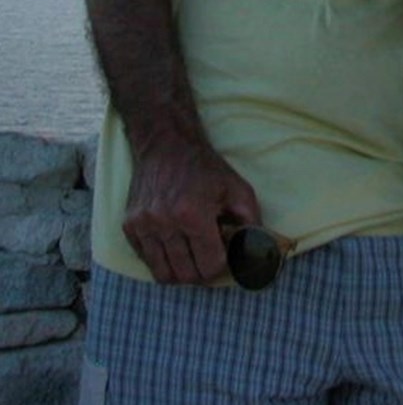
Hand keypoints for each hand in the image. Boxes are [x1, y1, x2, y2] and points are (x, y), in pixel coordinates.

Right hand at [123, 135, 261, 284]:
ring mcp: (143, 225)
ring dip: (180, 272)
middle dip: (201, 273)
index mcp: (193, 215)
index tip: (223, 255)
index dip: (220, 265)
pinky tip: (173, 246)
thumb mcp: (237, 187)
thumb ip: (251, 220)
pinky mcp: (129, 225)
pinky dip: (161, 260)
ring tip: (190, 258)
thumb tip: (256, 250)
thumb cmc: (205, 167)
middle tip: (207, 259)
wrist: (166, 145)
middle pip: (186, 275)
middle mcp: (164, 223)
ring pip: (163, 274)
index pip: (209, 265)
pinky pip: (146, 260)